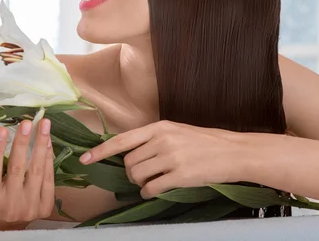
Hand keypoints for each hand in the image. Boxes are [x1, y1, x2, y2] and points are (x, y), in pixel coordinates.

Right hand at [0, 119, 55, 230]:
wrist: (6, 227)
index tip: (2, 129)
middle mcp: (11, 204)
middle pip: (18, 168)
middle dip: (23, 143)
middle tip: (27, 122)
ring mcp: (30, 205)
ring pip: (37, 170)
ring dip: (41, 144)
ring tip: (44, 124)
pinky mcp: (45, 206)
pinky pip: (49, 178)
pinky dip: (49, 158)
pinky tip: (47, 141)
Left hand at [79, 120, 249, 198]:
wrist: (233, 152)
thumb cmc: (205, 141)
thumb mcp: (177, 131)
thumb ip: (154, 138)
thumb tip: (130, 153)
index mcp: (159, 127)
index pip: (122, 139)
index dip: (101, 150)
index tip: (85, 159)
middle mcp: (162, 140)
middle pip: (128, 162)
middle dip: (130, 172)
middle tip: (143, 174)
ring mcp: (171, 157)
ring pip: (137, 175)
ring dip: (139, 183)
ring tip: (152, 182)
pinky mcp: (180, 175)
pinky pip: (151, 188)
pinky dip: (149, 192)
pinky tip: (156, 190)